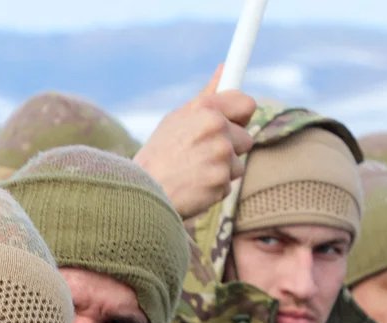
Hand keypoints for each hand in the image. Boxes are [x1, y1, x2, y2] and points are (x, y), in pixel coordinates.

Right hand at [133, 65, 255, 219]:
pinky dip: (212, 191)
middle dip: (229, 149)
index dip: (241, 117)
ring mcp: (221, 158)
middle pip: (245, 139)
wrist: (139, 191)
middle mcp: (217, 130)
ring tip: (192, 173)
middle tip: (201, 156)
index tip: (236, 123)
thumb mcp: (176, 119)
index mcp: (206, 109)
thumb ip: (206, 96)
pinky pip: (226, 187)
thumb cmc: (158, 154)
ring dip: (220, 172)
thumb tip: (224, 68)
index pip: (247, 104)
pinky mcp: (220, 183)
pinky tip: (191, 188)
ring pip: (237, 166)